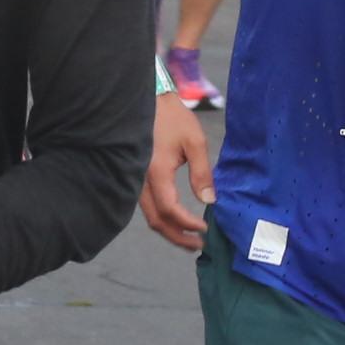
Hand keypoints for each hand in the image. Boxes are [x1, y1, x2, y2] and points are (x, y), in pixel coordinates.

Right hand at [140, 87, 212, 247]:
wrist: (147, 99)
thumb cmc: (172, 118)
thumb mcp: (194, 142)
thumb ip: (202, 173)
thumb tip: (209, 200)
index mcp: (156, 171)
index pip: (170, 210)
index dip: (187, 224)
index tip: (205, 228)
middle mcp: (140, 180)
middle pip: (156, 221)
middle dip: (178, 237)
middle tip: (199, 245)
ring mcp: (135, 179)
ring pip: (149, 216)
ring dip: (169, 230)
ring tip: (190, 238)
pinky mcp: (136, 177)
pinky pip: (147, 206)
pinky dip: (162, 218)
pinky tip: (176, 220)